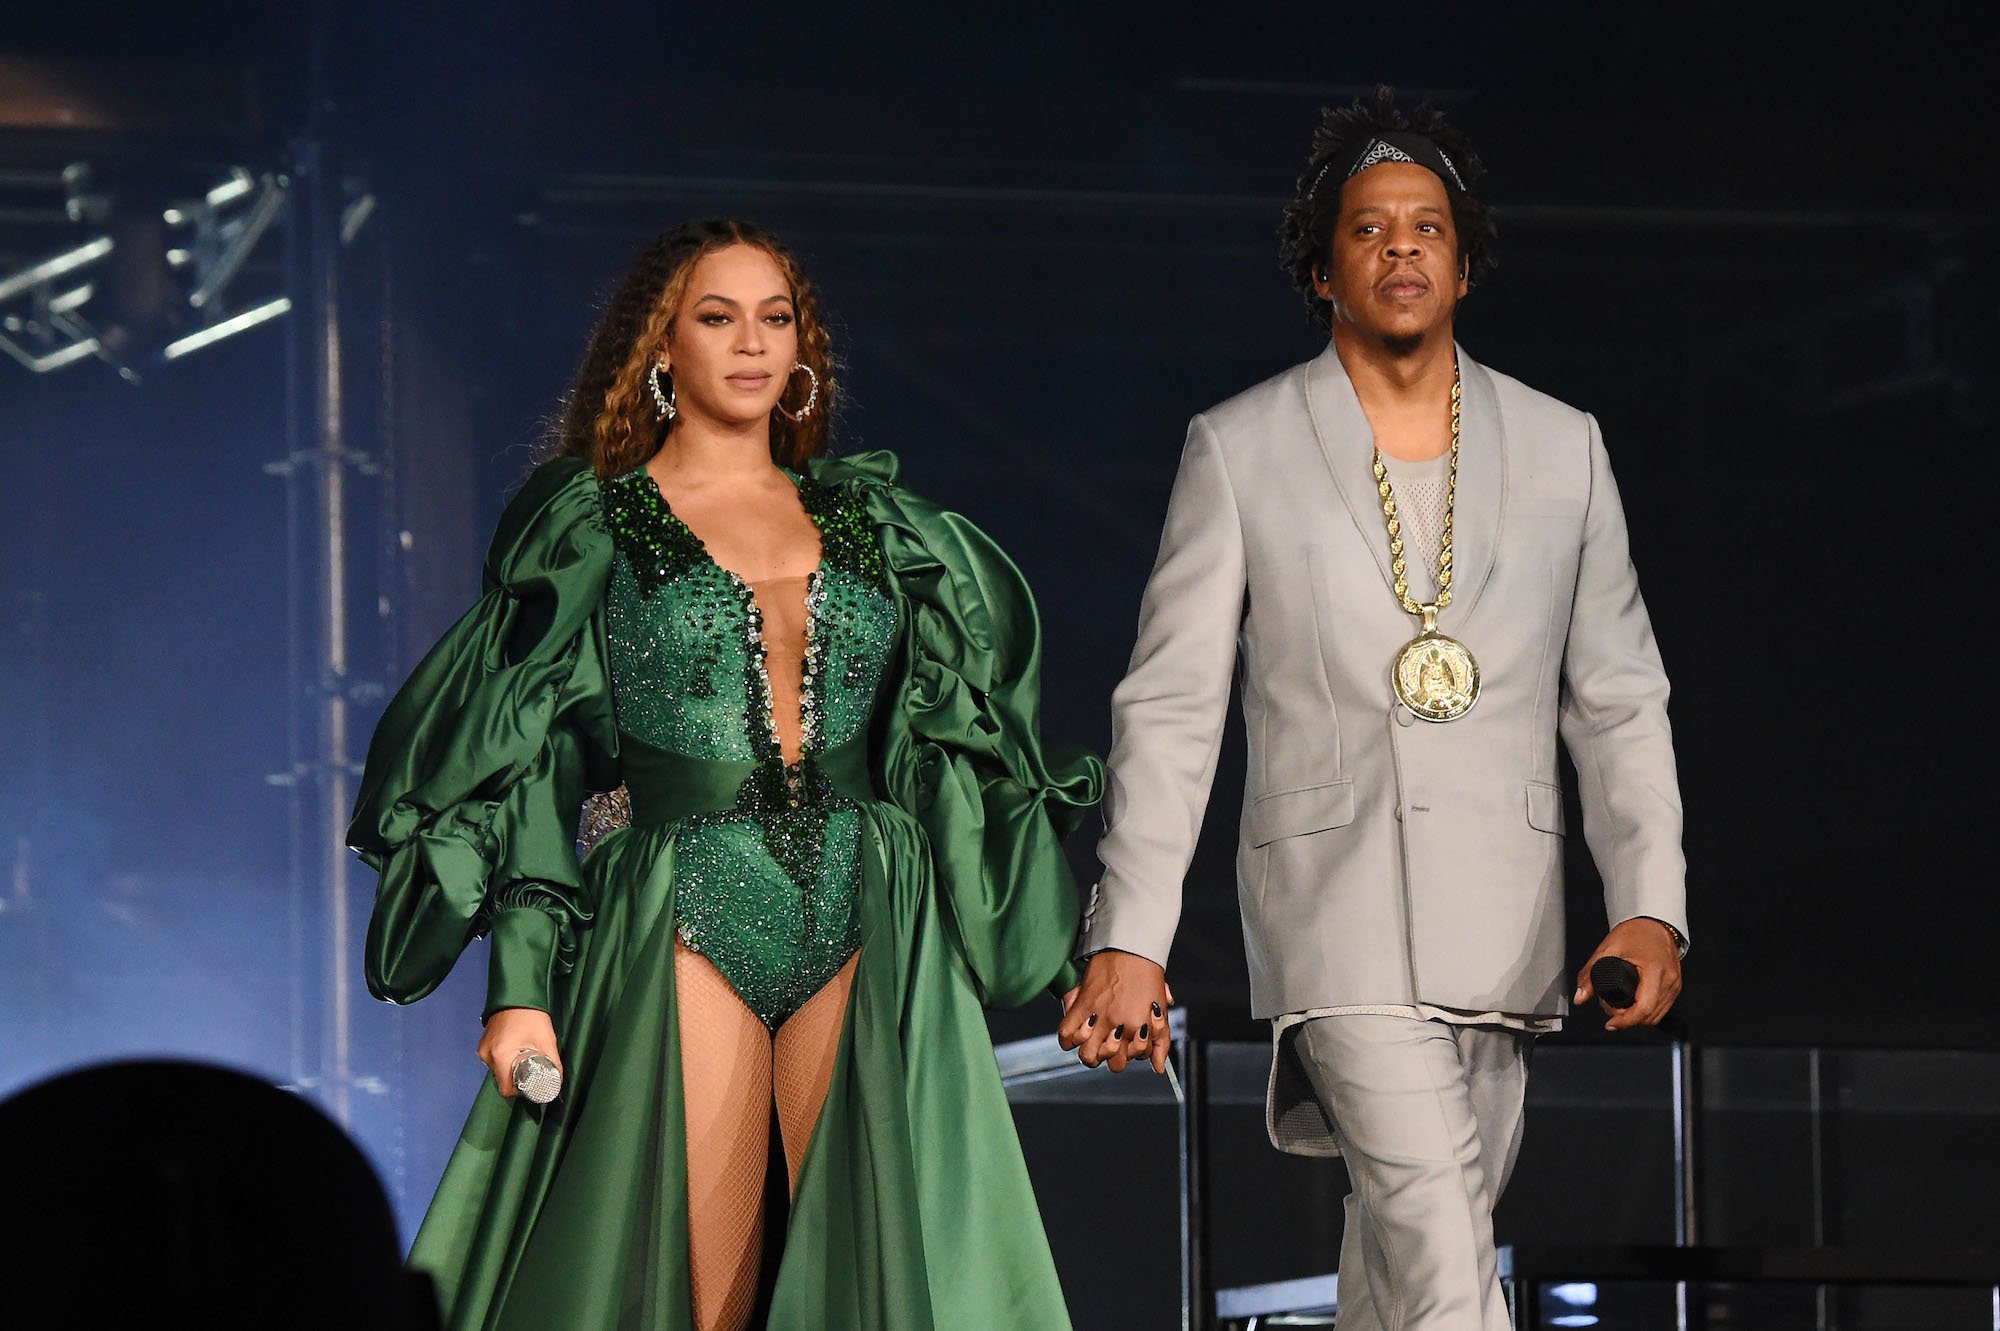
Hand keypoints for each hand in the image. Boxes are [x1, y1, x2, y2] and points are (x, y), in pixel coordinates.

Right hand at [477, 1007, 561, 1097]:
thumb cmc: (532, 1015)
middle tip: (533, 1072)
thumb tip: (558, 1082)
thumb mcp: (546, 1040)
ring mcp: (483, 1048)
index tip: (532, 1086)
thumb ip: (553, 1063)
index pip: (506, 1089)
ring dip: (511, 1069)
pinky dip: (506, 1060)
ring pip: (498, 1070)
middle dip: (517, 1079)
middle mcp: (487, 1055)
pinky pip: (495, 1059)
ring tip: (526, 1059)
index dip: (520, 1091)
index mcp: (499, 1056)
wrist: (518, 992)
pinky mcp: (484, 1043)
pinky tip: (517, 1051)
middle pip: (502, 1080)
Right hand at [1057, 949, 1173, 1073]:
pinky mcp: (1082, 1005)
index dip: (1132, 1052)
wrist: (1129, 947)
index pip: (1134, 1058)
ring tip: (1094, 1041)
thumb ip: (1161, 1041)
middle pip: (1112, 1064)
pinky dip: (1069, 1039)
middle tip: (1112, 1042)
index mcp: (1139, 1027)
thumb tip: (1158, 1069)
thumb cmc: (1148, 975)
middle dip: (1114, 1057)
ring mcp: (1099, 1017)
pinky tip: (1078, 1032)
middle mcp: (1118, 1026)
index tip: (1129, 1040)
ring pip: (1088, 1056)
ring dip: (1092, 1053)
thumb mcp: (1160, 1009)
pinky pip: (1066, 1035)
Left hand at [1574, 918, 1682, 1031]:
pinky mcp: (1675, 985)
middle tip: (1609, 1007)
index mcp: (1655, 971)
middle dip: (1627, 1019)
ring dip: (1637, 1017)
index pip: (1643, 1008)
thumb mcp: (1607, 950)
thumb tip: (1580, 997)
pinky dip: (1646, 1011)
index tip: (1610, 1023)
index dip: (1625, 1021)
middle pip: (1650, 1016)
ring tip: (1619, 1005)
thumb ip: (1589, 974)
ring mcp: (1675, 984)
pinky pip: (1662, 1007)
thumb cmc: (1635, 932)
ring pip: (1657, 1015)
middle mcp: (1669, 981)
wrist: (1654, 923)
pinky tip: (1632, 1004)